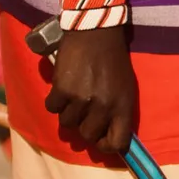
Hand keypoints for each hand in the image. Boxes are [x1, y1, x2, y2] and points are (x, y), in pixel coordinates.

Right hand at [45, 26, 138, 158]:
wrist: (96, 32)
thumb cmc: (113, 60)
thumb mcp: (126, 86)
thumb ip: (118, 111)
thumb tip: (107, 136)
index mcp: (123, 105)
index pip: (117, 143)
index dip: (106, 146)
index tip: (100, 140)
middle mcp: (103, 106)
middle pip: (87, 136)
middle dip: (84, 126)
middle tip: (84, 111)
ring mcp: (82, 99)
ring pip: (67, 124)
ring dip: (69, 112)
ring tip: (74, 95)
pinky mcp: (62, 90)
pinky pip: (52, 108)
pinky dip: (55, 100)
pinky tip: (62, 87)